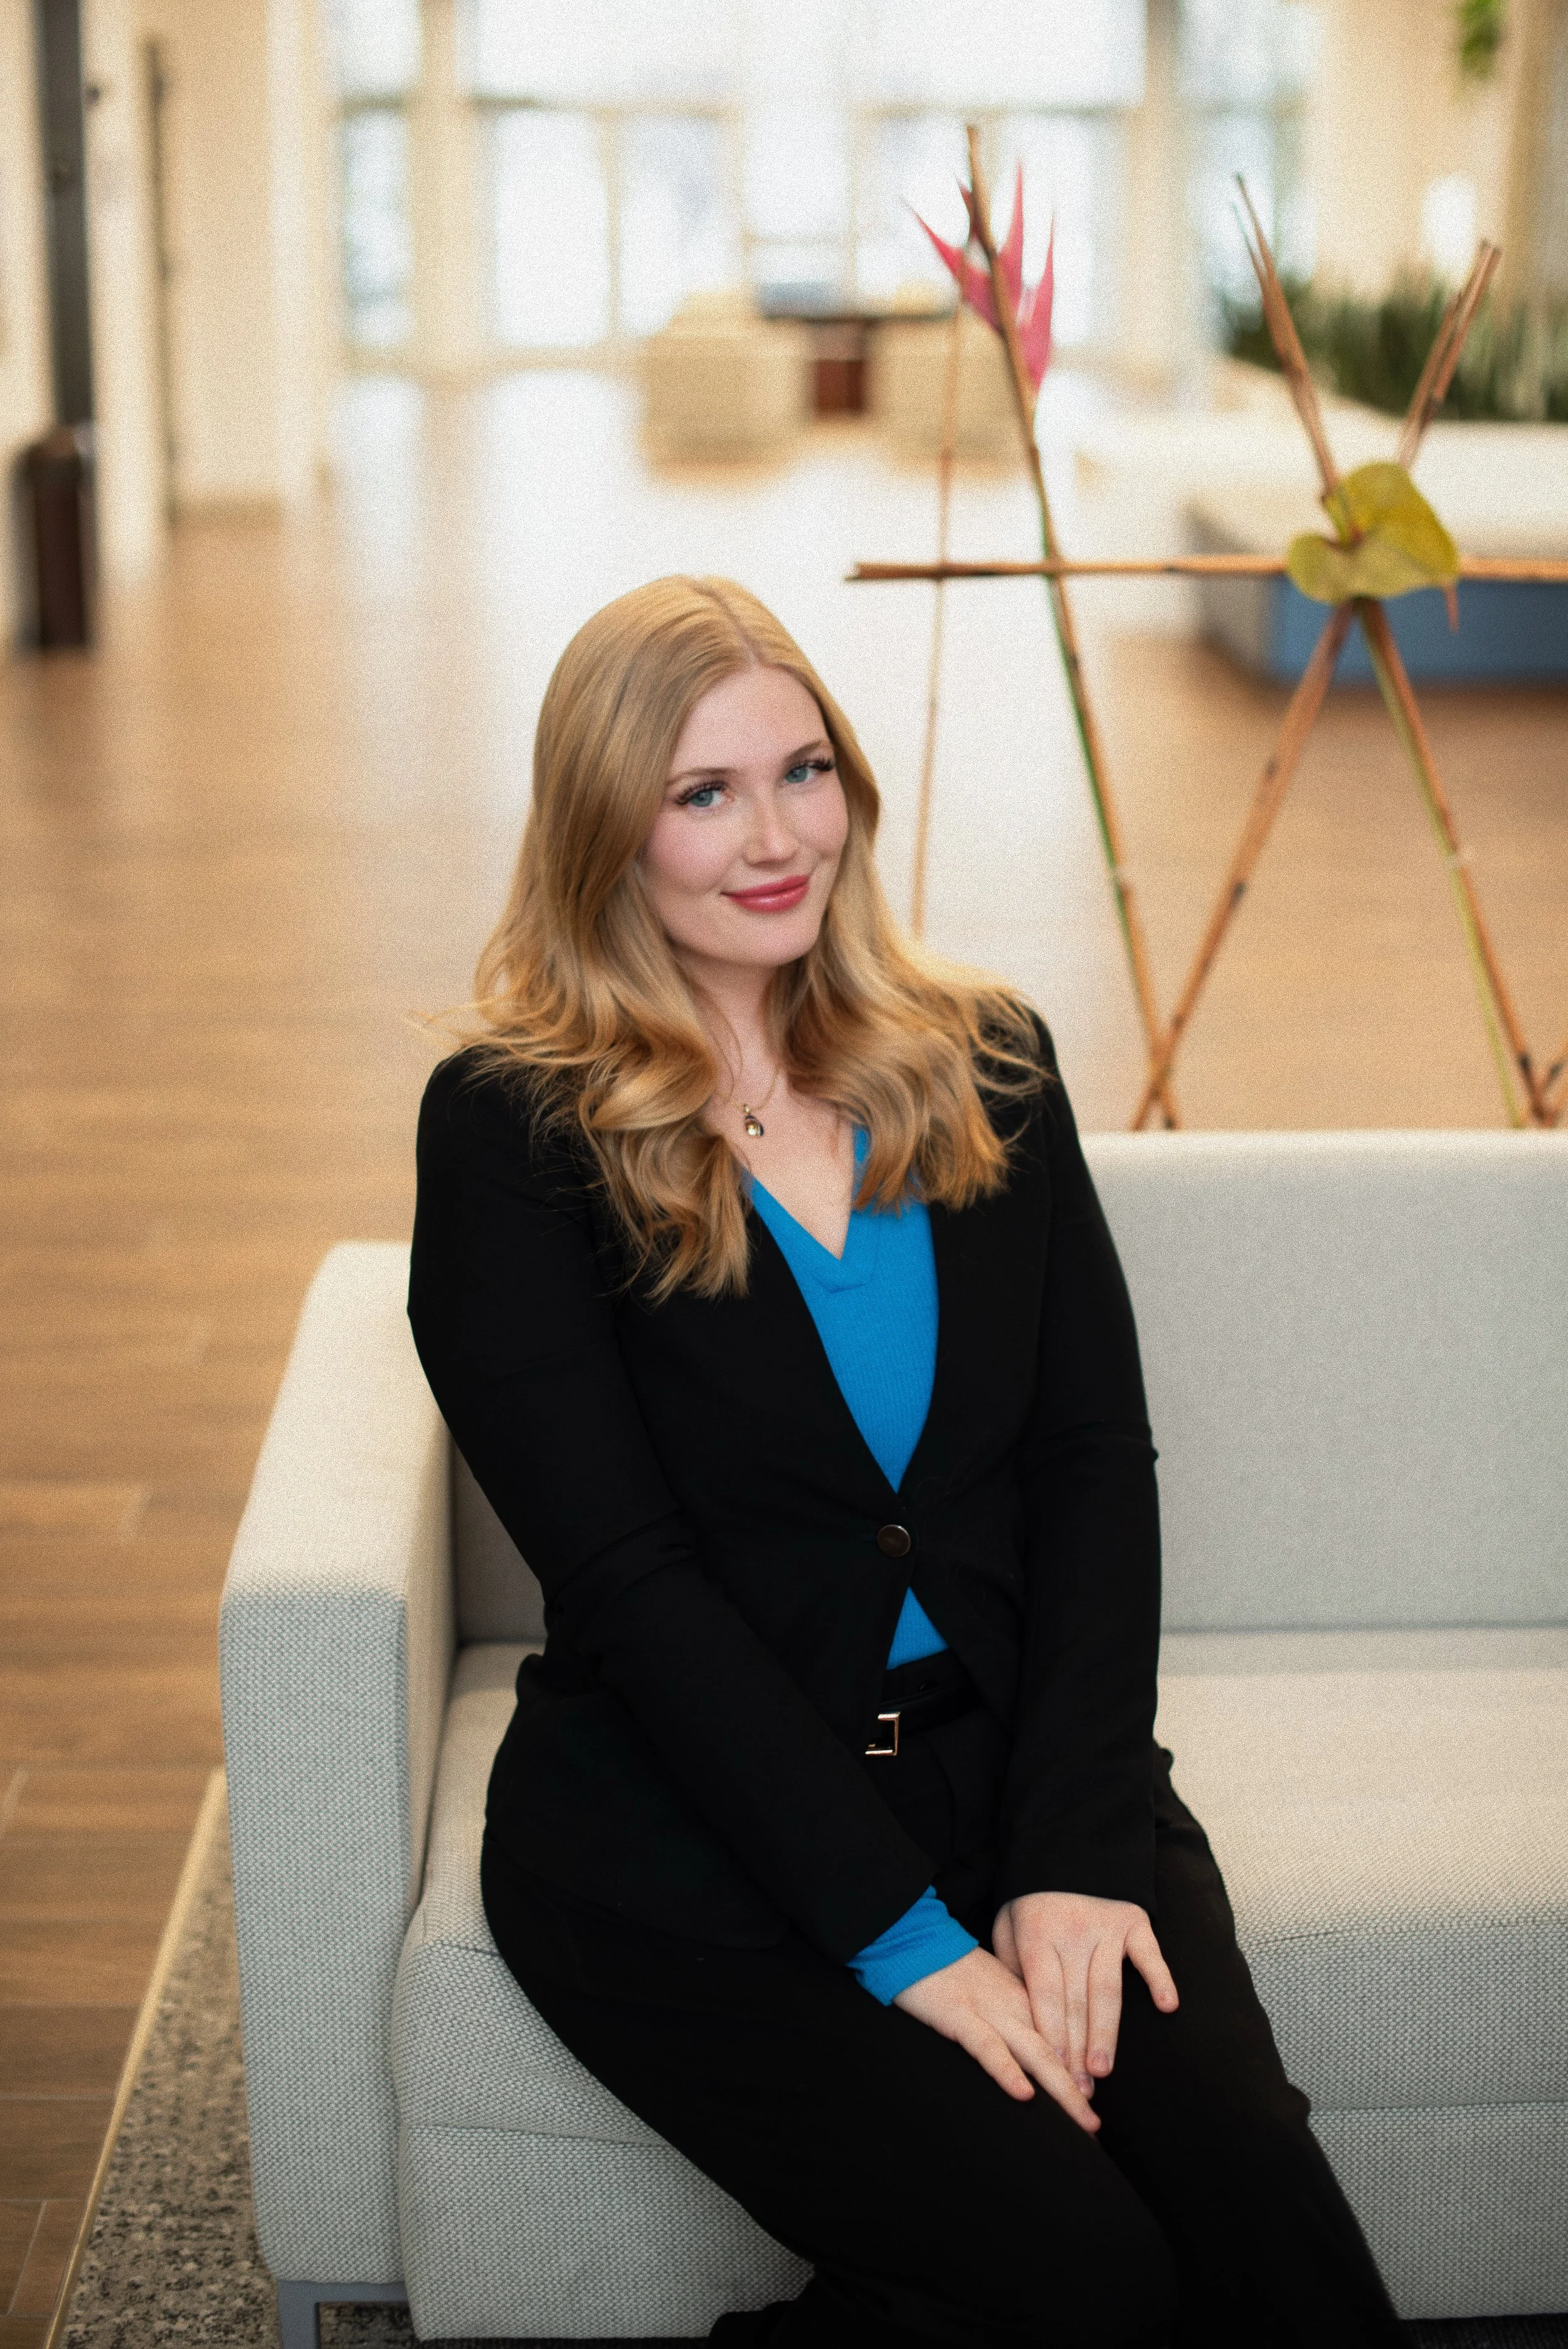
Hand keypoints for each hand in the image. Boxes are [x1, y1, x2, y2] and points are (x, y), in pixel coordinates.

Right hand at [893, 1946, 1100, 2131]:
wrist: (917, 1940)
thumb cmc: (955, 1972)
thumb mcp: (995, 1992)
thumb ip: (1017, 2016)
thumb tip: (1040, 2054)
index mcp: (1027, 2002)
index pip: (1064, 2044)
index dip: (1081, 2078)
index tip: (1093, 2113)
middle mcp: (1018, 2008)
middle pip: (1059, 2054)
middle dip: (1079, 2093)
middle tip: (1096, 2127)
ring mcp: (991, 2012)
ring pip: (1036, 2054)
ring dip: (1062, 2090)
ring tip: (1082, 2119)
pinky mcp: (961, 2017)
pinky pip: (987, 2048)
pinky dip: (1007, 2071)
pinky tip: (1024, 2094)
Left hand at [993, 1892, 1177, 2098]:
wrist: (1066, 1854)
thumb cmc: (1033, 1905)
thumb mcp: (1008, 1928)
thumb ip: (1012, 1969)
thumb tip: (1020, 2020)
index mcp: (1037, 1934)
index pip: (1044, 1993)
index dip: (1050, 2032)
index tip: (1053, 2068)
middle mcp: (1073, 1932)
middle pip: (1075, 2000)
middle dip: (1076, 2048)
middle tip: (1078, 2088)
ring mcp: (1106, 1927)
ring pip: (1106, 1989)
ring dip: (1106, 2033)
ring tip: (1102, 2070)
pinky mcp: (1134, 1922)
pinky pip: (1148, 1954)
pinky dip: (1159, 1978)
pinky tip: (1167, 2006)